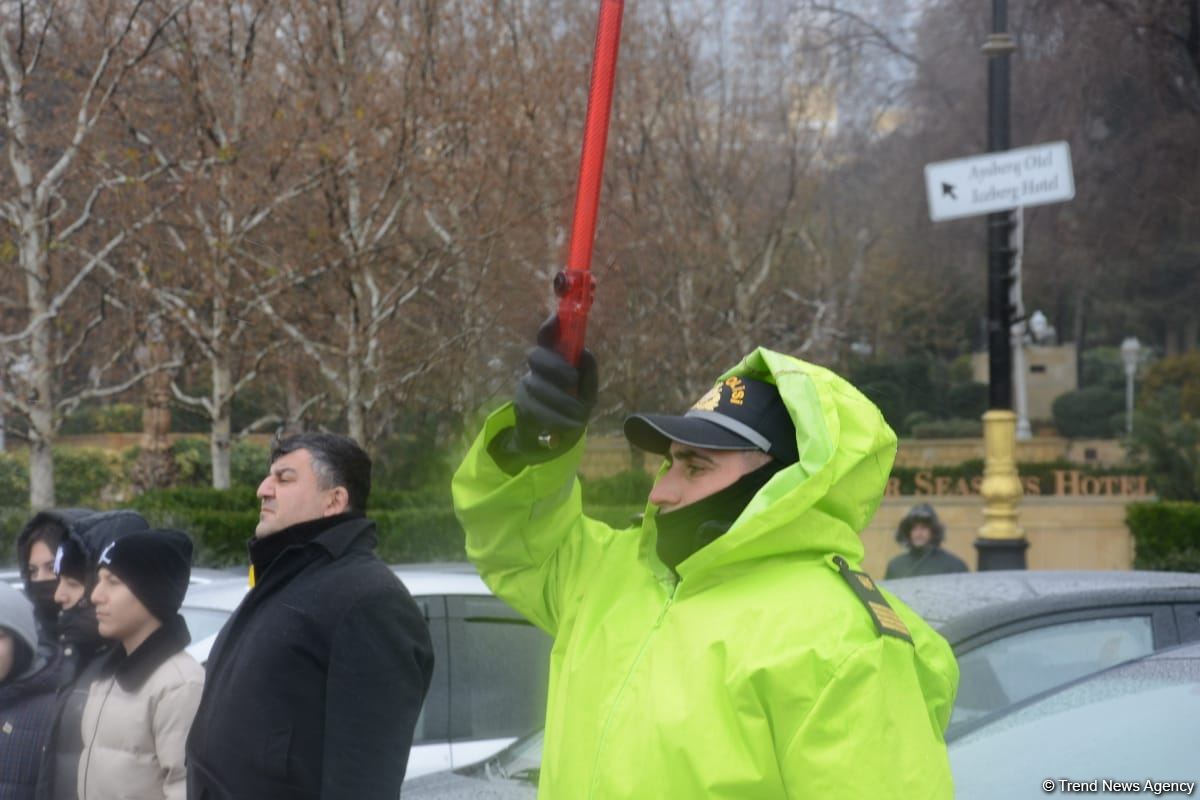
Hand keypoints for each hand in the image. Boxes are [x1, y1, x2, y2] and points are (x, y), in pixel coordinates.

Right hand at [512, 316, 598, 452]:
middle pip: (535, 355)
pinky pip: (534, 408)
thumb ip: (588, 374)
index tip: (557, 318)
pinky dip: (554, 418)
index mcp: (554, 362)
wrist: (552, 441)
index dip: (549, 326)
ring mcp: (525, 388)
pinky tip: (566, 425)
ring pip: (536, 385)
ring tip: (578, 414)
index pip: (546, 337)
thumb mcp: (587, 394)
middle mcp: (536, 370)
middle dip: (555, 365)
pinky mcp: (520, 408)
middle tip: (572, 380)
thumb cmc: (571, 411)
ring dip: (561, 400)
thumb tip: (585, 353)